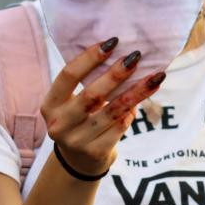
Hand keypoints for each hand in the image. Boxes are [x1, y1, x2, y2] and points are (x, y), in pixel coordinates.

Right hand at [40, 38, 165, 176]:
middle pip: (91, 94)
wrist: (78, 162)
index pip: (68, 75)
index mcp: (50, 105)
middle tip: (135, 57)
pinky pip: (120, 126)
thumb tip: (122, 55)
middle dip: (116, 74)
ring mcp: (76, 141)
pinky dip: (131, 112)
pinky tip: (141, 100)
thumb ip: (88, 84)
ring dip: (136, 91)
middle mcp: (59, 124)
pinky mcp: (95, 152)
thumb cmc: (79, 121)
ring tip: (154, 77)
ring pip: (112, 111)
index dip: (89, 57)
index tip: (112, 42)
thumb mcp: (72, 104)